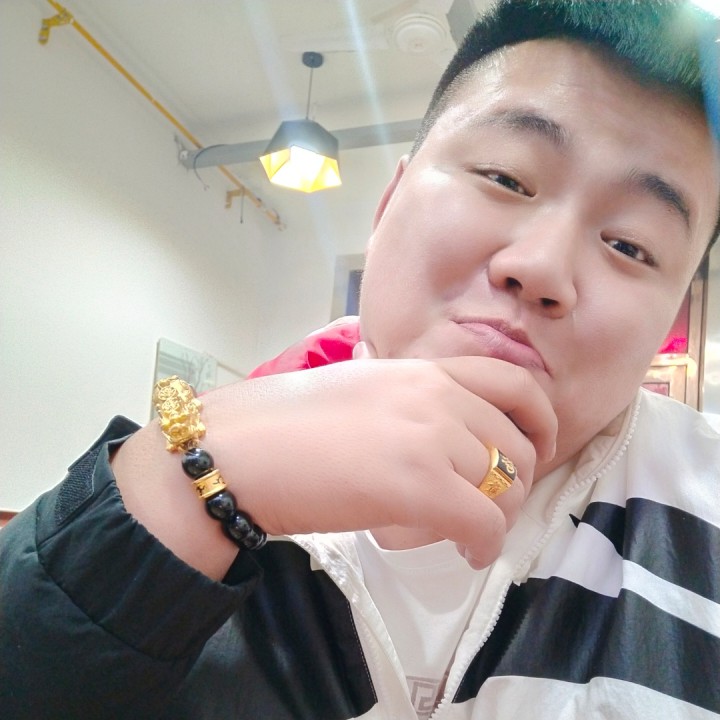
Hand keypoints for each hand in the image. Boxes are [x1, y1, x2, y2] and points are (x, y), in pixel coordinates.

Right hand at [200, 352, 555, 569]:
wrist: (239, 448)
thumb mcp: (362, 392)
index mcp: (423, 371)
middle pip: (518, 446)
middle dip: (516, 485)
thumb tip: (441, 440)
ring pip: (506, 489)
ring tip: (472, 533)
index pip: (514, 384)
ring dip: (498, 518)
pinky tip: (466, 554)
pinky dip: (484, 546)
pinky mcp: (419, 486)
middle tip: (492, 508)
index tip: (536, 449)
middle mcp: (437, 397)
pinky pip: (484, 524)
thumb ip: (410, 403)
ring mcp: (431, 438)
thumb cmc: (285, 422)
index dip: (540, 422)